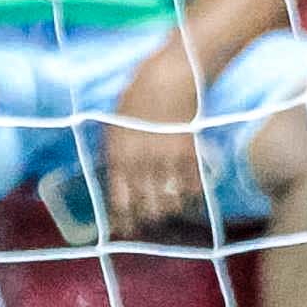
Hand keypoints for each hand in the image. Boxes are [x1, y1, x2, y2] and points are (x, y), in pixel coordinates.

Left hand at [104, 44, 206, 237]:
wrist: (169, 77)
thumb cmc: (137, 95)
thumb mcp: (115, 125)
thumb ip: (116, 155)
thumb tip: (118, 183)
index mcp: (119, 156)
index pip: (120, 201)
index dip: (123, 220)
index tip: (125, 230)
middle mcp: (143, 164)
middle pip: (147, 208)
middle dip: (147, 219)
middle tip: (149, 221)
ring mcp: (168, 161)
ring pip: (171, 204)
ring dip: (169, 210)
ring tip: (167, 208)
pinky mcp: (191, 156)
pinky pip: (192, 189)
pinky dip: (189, 196)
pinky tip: (186, 194)